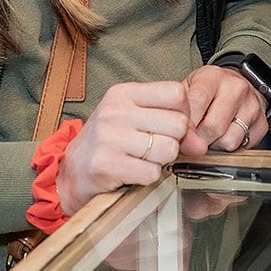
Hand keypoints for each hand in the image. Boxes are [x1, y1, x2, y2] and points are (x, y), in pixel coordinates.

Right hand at [56, 81, 191, 215]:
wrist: (70, 173)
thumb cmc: (109, 142)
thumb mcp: (133, 118)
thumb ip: (169, 121)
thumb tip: (200, 144)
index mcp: (124, 93)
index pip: (177, 93)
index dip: (184, 113)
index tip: (171, 126)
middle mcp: (115, 111)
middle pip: (178, 124)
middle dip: (175, 141)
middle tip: (156, 148)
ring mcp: (109, 138)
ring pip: (168, 150)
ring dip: (162, 161)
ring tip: (144, 160)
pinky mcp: (107, 165)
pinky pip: (152, 173)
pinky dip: (149, 177)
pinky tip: (134, 173)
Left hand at [184, 64, 268, 153]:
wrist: (236, 85)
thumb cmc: (207, 91)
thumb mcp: (188, 89)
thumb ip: (179, 111)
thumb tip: (176, 140)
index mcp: (213, 77)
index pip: (196, 103)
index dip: (185, 124)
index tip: (179, 131)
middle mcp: (236, 88)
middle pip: (212, 127)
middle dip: (198, 139)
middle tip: (194, 136)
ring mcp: (252, 106)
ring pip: (228, 141)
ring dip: (214, 145)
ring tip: (210, 135)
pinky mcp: (262, 124)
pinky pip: (241, 148)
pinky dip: (229, 149)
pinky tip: (224, 136)